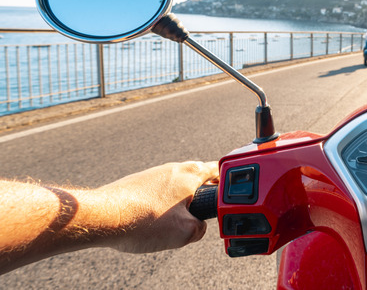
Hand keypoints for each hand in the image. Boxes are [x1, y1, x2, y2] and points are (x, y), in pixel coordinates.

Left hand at [98, 161, 218, 253]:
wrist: (102, 217)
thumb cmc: (143, 220)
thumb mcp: (185, 233)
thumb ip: (201, 229)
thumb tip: (198, 227)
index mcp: (191, 174)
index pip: (218, 171)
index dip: (226, 184)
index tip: (228, 195)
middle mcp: (173, 168)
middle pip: (197, 179)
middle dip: (201, 196)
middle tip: (199, 216)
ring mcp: (153, 173)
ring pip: (176, 187)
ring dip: (179, 202)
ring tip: (171, 223)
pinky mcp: (137, 182)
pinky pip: (158, 193)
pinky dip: (160, 205)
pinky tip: (151, 222)